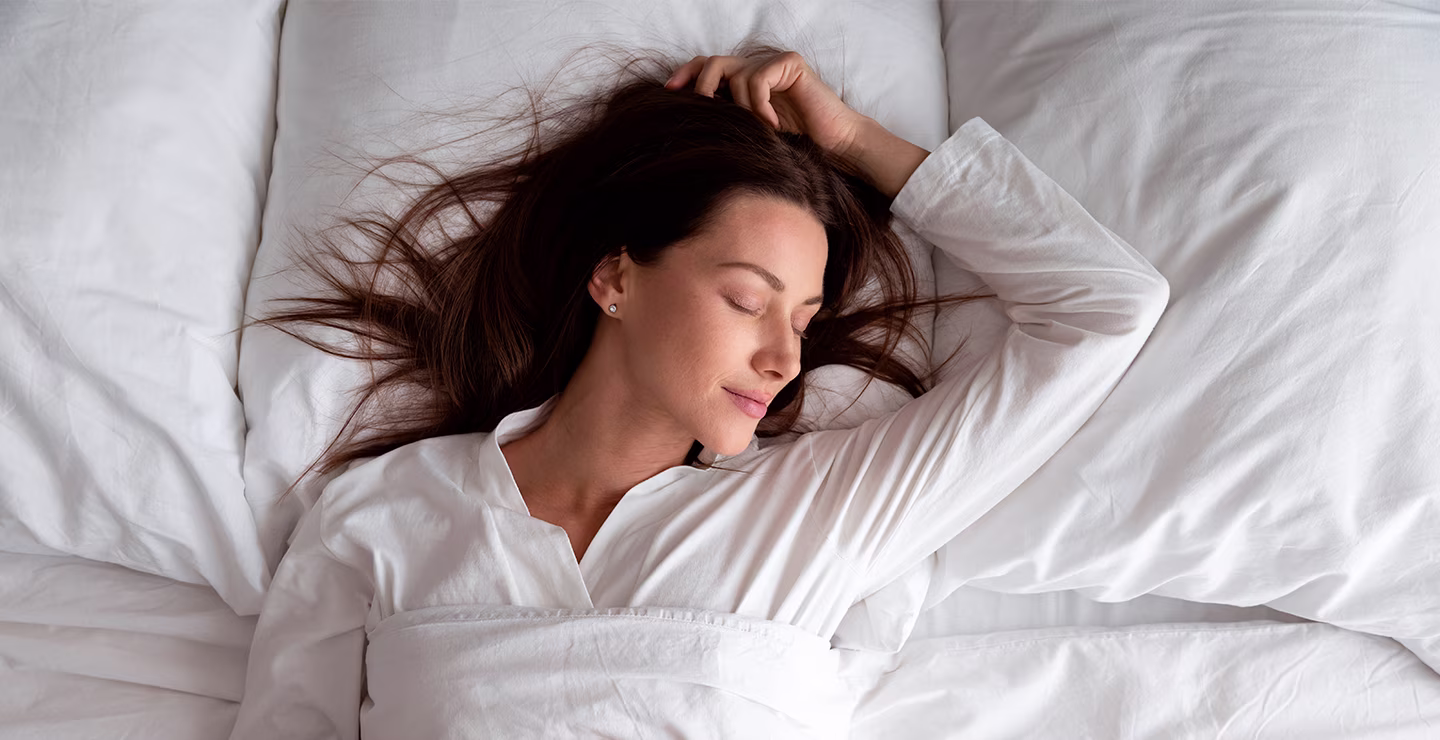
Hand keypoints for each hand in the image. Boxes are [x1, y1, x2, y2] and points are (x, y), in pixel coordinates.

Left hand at [663, 51, 867, 160]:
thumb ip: (727, 118)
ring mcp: (774, 62)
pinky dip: (760, 106)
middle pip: (713, 62)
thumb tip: (688, 119)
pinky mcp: (790, 63)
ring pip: (735, 74)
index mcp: (745, 80)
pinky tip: (774, 125)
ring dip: (741, 108)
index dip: (686, 74)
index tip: (668, 92)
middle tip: (701, 108)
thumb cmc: (796, 145)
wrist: (836, 146)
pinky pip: (757, 80)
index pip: (707, 66)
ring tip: (759, 129)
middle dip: (700, 85)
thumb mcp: (751, 133)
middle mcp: (757, 66)